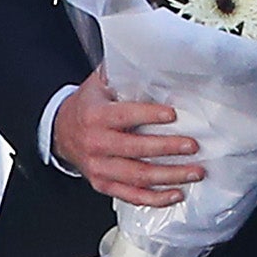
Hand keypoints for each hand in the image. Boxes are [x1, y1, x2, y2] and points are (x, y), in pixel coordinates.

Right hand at [53, 71, 203, 209]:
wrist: (61, 133)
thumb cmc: (87, 106)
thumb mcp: (98, 84)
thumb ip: (121, 74)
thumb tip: (151, 58)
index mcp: (95, 116)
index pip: (125, 116)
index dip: (149, 116)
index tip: (173, 115)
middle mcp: (96, 144)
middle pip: (135, 150)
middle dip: (167, 148)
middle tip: (193, 145)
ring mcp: (99, 168)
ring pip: (138, 177)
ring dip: (169, 176)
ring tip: (195, 171)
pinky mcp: (103, 185)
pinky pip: (132, 196)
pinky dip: (156, 199)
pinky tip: (177, 193)